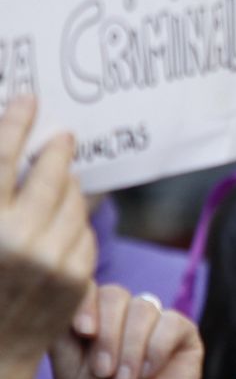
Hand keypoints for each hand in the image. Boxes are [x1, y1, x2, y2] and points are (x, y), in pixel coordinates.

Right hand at [0, 95, 95, 378]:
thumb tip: (9, 157)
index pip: (1, 158)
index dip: (16, 124)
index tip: (29, 100)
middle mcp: (20, 240)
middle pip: (49, 175)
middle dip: (55, 151)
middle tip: (60, 135)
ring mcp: (54, 260)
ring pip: (73, 201)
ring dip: (67, 185)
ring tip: (59, 176)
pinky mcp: (77, 278)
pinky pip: (84, 232)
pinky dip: (75, 220)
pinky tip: (63, 218)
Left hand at [49, 284, 204, 378]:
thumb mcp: (67, 371)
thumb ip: (62, 334)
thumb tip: (64, 300)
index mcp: (94, 322)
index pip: (89, 289)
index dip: (85, 304)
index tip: (83, 332)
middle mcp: (124, 318)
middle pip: (115, 294)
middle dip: (107, 335)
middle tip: (103, 372)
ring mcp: (155, 324)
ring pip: (143, 308)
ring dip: (130, 350)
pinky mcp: (183, 335)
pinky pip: (171, 323)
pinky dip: (156, 350)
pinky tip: (148, 374)